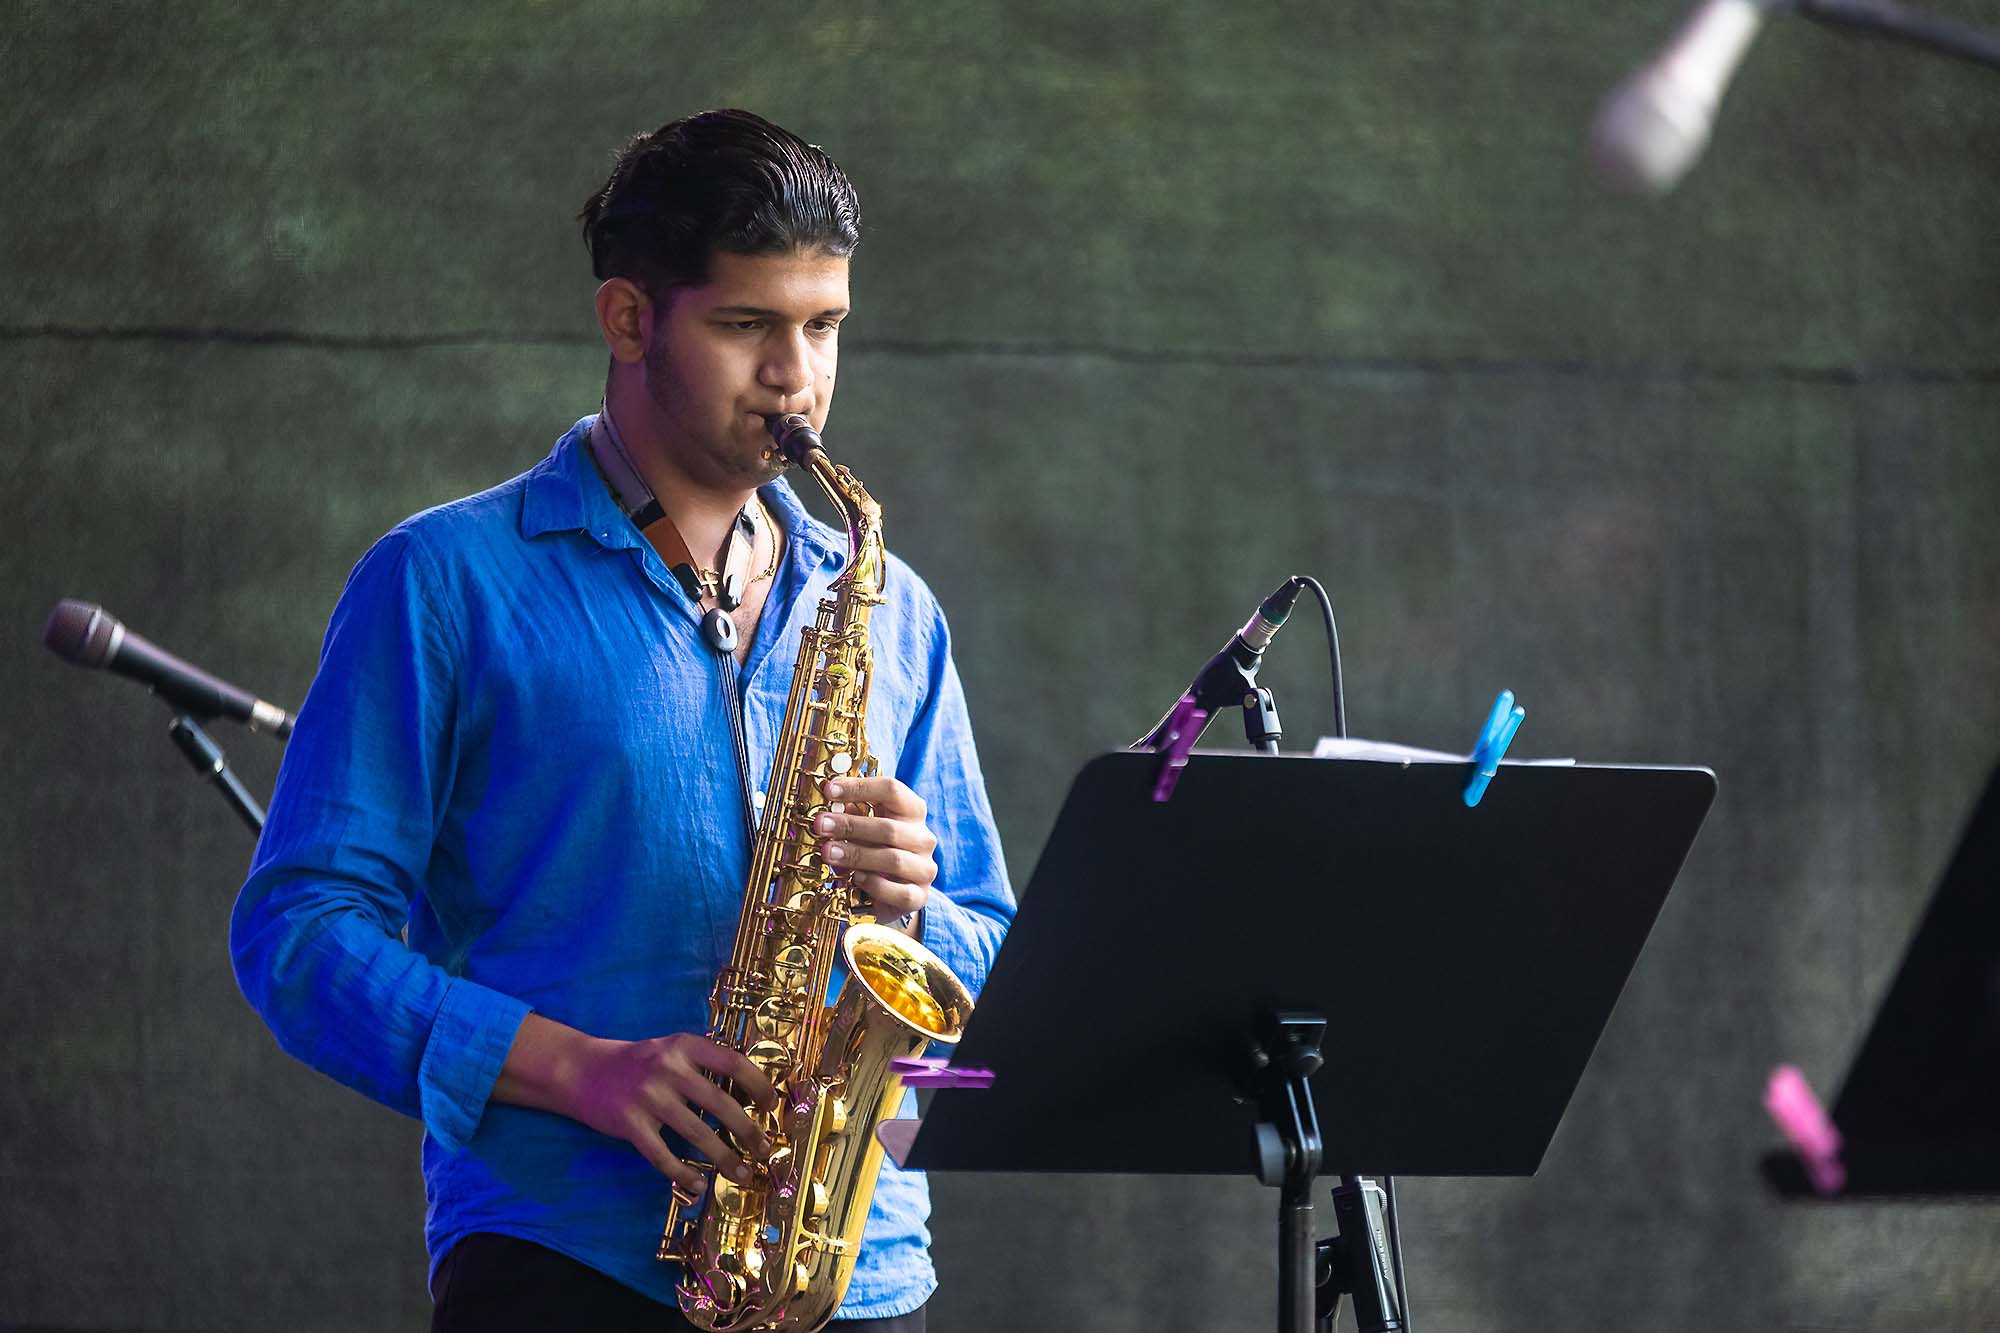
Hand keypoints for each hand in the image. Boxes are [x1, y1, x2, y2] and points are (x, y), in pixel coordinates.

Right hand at [496, 1016, 777, 1194]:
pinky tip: (697, 1185)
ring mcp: (648, 1097)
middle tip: (763, 1150)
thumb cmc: (639, 1063)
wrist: (583, 1070)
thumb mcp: (672, 1050)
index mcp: (685, 1046)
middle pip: (721, 1104)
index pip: (733, 1063)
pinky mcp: (630, 1124)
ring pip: (697, 1134)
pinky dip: (683, 1174)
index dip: (758, 1085)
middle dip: (748, 1131)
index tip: (771, 1105)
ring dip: (724, 1158)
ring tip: (740, 1173)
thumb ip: (703, 1065)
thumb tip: (750, 1093)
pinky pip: (663, 1155)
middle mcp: (668, 1068)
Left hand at [815, 776, 935, 926]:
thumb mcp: (865, 828)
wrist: (895, 893)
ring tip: (827, 853)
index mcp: (912, 812)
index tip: (829, 789)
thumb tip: (826, 803)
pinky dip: (876, 885)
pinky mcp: (919, 896)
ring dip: (857, 855)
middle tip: (820, 825)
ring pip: (893, 860)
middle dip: (850, 825)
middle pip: (890, 827)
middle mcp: (923, 838)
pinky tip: (856, 878)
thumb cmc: (876, 851)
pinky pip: (899, 892)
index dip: (859, 787)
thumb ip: (852, 814)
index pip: (892, 790)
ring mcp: (924, 868)